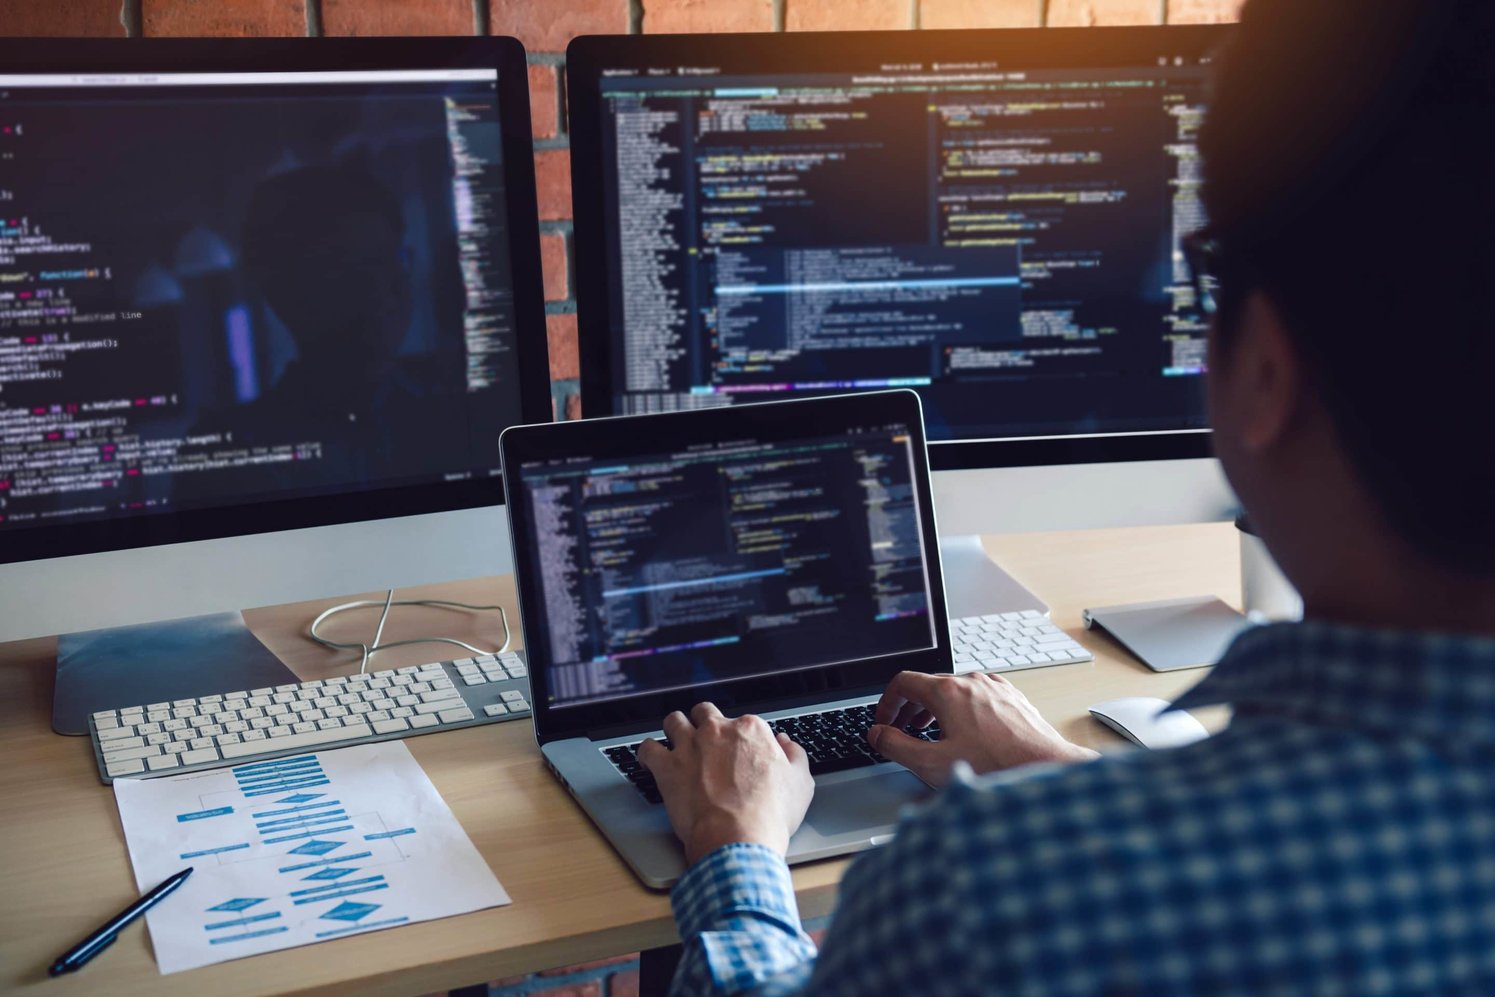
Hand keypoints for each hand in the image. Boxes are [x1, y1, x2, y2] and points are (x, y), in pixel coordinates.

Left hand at [638, 702, 814, 863]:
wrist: (738, 838)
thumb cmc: (770, 814)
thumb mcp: (800, 784)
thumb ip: (794, 756)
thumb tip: (786, 744)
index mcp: (751, 730)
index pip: (743, 722)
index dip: (740, 738)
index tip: (738, 751)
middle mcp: (718, 731)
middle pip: (705, 713)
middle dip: (704, 723)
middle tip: (705, 741)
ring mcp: (689, 746)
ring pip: (674, 721)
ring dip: (675, 729)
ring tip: (675, 742)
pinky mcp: (666, 767)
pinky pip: (647, 749)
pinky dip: (646, 753)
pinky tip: (649, 760)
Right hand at [869, 671, 1097, 786]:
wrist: (1045, 768)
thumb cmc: (995, 767)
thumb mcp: (931, 763)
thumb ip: (896, 746)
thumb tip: (878, 734)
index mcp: (947, 691)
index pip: (903, 682)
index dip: (886, 702)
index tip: (884, 721)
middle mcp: (971, 681)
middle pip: (928, 685)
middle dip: (909, 709)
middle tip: (902, 731)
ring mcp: (994, 687)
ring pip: (954, 691)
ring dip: (935, 711)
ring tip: (931, 735)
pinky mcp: (1011, 698)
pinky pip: (977, 697)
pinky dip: (961, 711)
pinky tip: (966, 735)